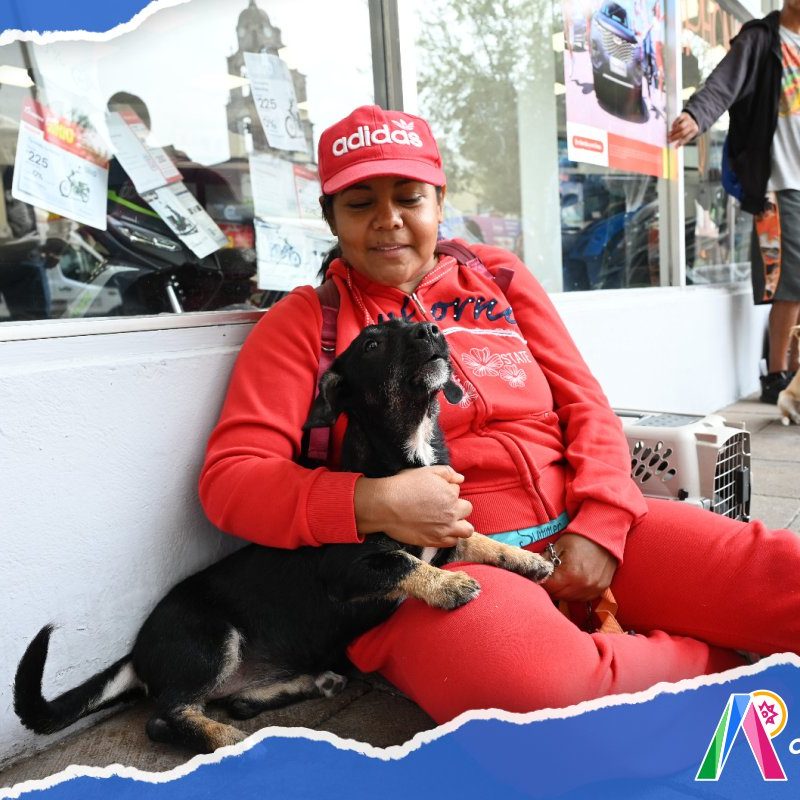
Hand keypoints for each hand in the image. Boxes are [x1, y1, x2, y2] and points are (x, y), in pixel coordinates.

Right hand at [354, 466, 473, 547]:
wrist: (386, 506)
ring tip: (448, 521)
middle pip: (467, 509)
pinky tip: (440, 530)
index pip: (458, 490)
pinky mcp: (435, 541)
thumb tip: (460, 479)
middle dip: (459, 506)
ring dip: (460, 524)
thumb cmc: (404, 486)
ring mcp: (445, 529)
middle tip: (444, 506)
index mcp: (451, 494)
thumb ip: (447, 473)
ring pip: (467, 530)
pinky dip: (450, 537)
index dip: (447, 490)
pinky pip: (453, 542)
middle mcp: (452, 513)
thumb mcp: (426, 471)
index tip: (436, 492)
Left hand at [543, 533, 617, 601]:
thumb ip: (545, 560)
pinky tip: (572, 582)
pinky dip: (574, 592)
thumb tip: (534, 570)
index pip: (548, 586)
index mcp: (570, 574)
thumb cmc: (580, 539)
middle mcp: (582, 585)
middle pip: (557, 595)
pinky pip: (582, 598)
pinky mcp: (600, 590)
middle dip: (551, 587)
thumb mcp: (559, 545)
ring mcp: (593, 589)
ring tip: (560, 578)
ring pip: (569, 598)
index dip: (540, 581)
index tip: (538, 576)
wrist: (605, 536)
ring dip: (562, 591)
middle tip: (548, 577)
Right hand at [668, 112, 698, 146]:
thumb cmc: (689, 129)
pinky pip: (678, 120)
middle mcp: (692, 125)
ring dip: (673, 131)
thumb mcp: (689, 134)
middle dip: (675, 137)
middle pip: (682, 132)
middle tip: (669, 140)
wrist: (693, 118)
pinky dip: (674, 124)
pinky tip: (672, 128)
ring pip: (680, 127)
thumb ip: (683, 140)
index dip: (680, 142)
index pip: (687, 138)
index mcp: (694, 131)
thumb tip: (676, 147)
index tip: (675, 147)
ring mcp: (688, 120)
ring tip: (669, 134)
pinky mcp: (684, 115)